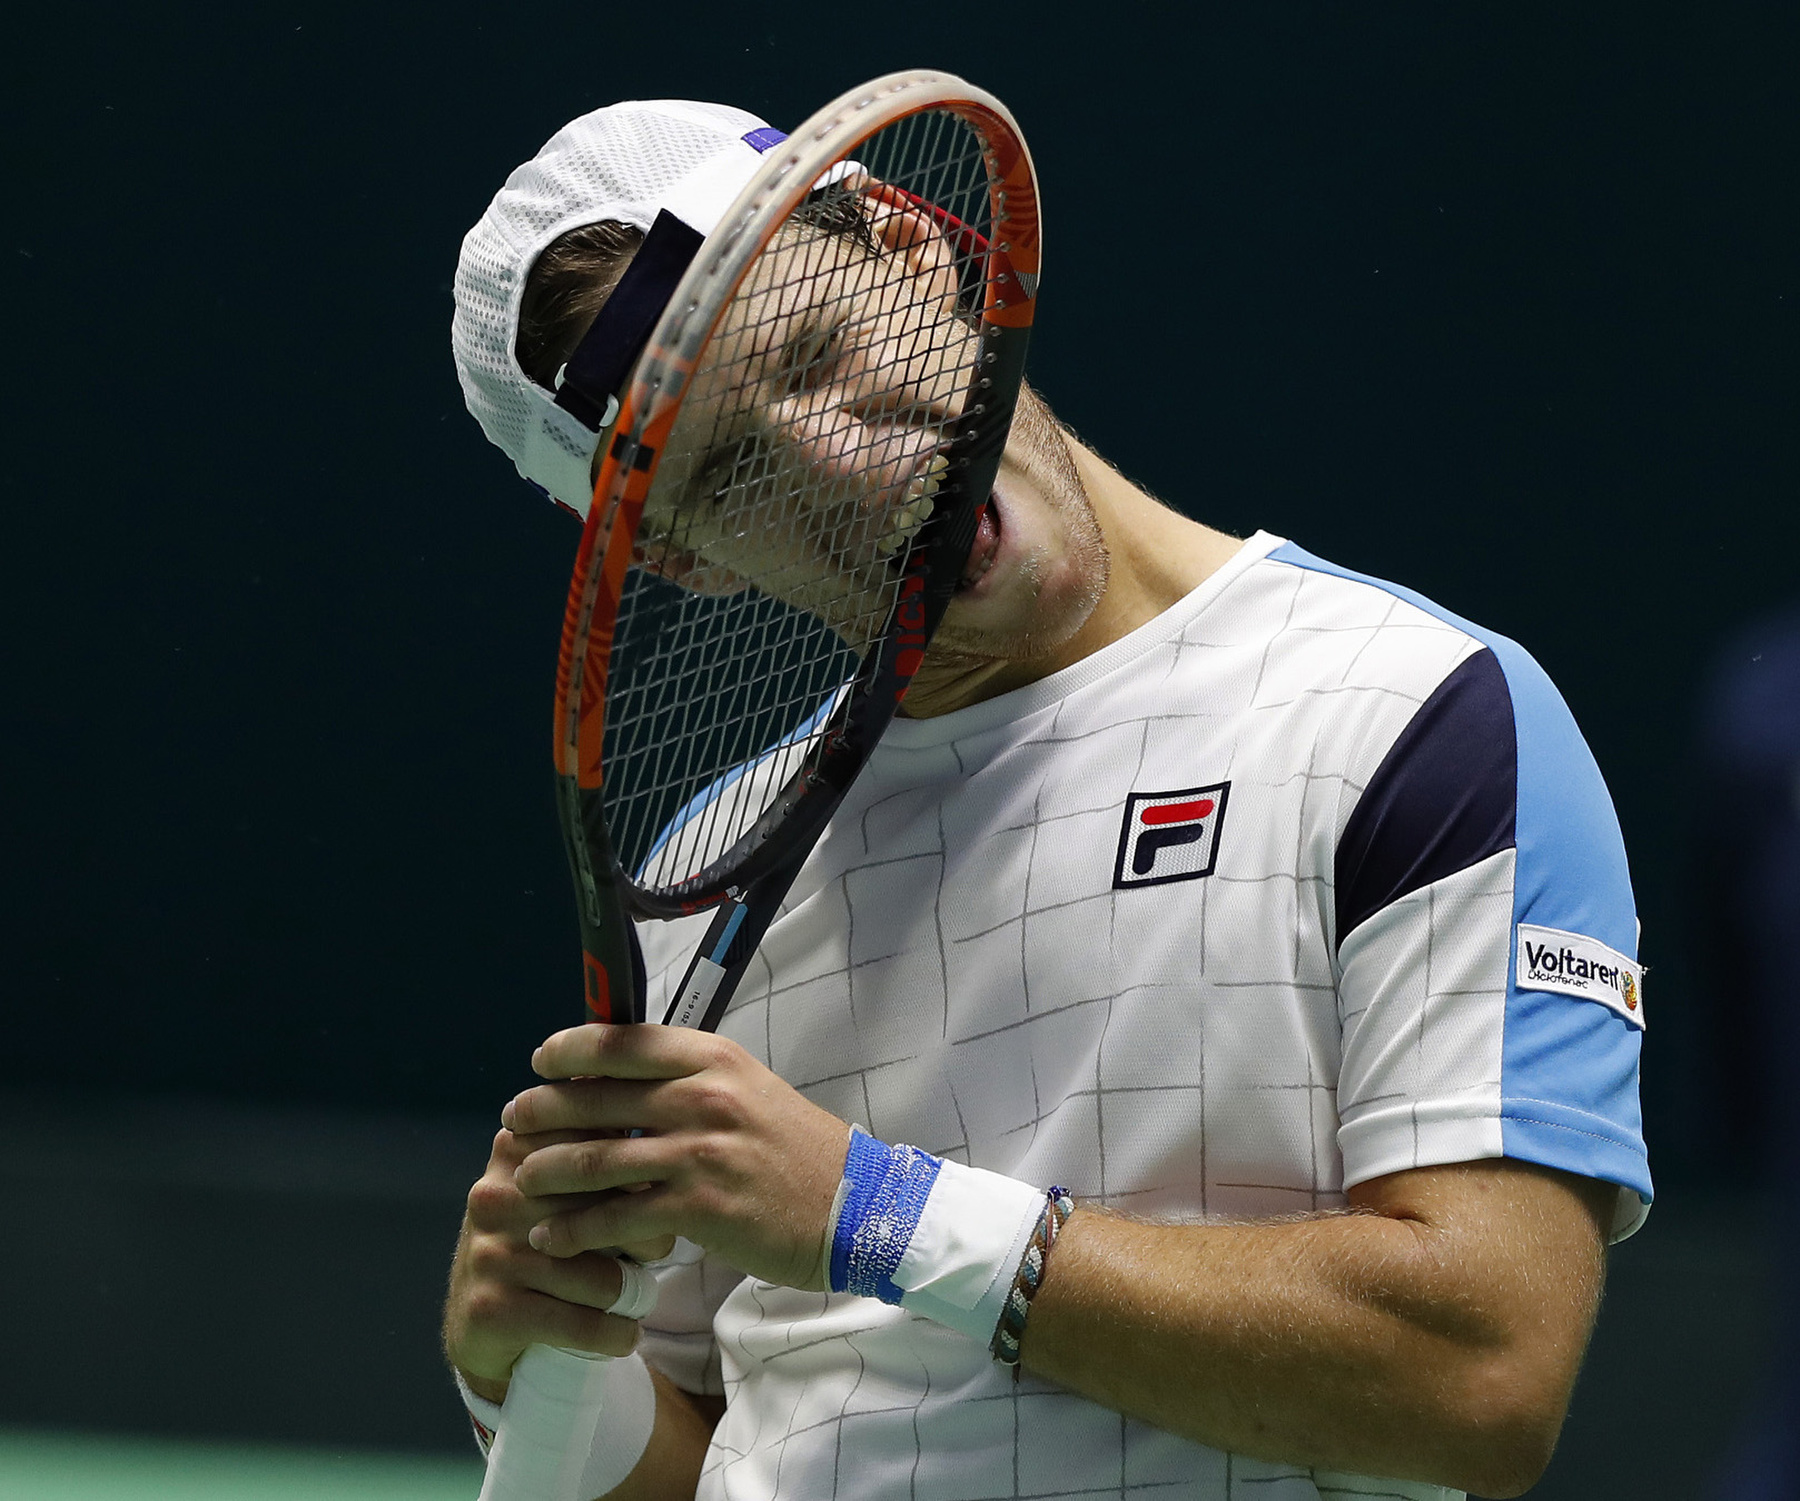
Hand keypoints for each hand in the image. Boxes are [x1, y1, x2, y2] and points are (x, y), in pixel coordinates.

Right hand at [443, 1124, 672, 1404]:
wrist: (479, 1320)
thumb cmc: (541, 1238)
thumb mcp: (559, 1183)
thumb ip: (601, 1143)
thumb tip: (677, 1120)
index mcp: (519, 1148)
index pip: (599, 1145)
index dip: (642, 1172)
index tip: (663, 1190)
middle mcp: (499, 1193)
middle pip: (606, 1210)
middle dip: (646, 1234)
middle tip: (660, 1248)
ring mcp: (491, 1250)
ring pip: (601, 1276)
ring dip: (632, 1294)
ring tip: (639, 1296)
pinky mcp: (492, 1307)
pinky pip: (580, 1322)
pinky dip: (614, 1334)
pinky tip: (624, 1334)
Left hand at [503, 1024, 849, 1292]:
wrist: (852, 1205)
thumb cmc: (795, 1150)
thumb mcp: (747, 1091)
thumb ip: (690, 1081)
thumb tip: (624, 1080)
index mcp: (714, 1058)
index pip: (623, 1040)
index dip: (570, 1049)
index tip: (541, 1062)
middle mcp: (704, 1096)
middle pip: (598, 1097)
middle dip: (543, 1111)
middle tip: (514, 1122)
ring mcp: (700, 1152)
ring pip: (598, 1158)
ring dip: (546, 1171)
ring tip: (520, 1180)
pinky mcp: (698, 1208)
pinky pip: (617, 1217)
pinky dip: (575, 1228)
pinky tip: (550, 1236)